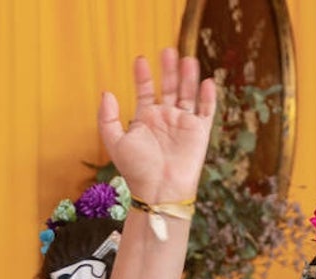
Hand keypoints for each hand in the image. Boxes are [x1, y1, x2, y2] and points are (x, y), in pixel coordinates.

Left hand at [98, 48, 215, 202]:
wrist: (160, 190)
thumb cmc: (136, 170)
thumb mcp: (115, 142)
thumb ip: (107, 118)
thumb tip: (107, 92)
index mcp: (146, 119)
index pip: (147, 91)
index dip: (143, 75)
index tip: (140, 59)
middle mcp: (166, 119)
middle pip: (169, 87)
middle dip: (169, 69)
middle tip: (168, 50)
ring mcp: (183, 124)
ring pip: (188, 93)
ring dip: (188, 76)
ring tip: (186, 59)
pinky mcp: (200, 132)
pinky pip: (207, 110)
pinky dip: (208, 96)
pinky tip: (207, 81)